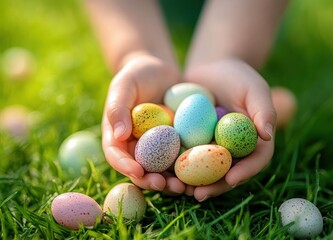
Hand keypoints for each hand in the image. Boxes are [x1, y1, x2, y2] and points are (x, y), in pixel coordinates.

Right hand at [102, 55, 185, 193]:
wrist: (160, 70)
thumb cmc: (137, 74)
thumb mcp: (123, 85)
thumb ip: (118, 108)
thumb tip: (120, 135)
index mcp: (118, 136)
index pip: (116, 155)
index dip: (125, 166)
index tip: (138, 172)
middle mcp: (136, 146)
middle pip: (140, 169)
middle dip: (151, 181)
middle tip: (164, 185)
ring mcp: (156, 147)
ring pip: (161, 170)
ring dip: (172, 181)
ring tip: (185, 187)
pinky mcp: (175, 144)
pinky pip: (180, 158)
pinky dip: (188, 168)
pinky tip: (201, 174)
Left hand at [184, 58, 276, 201]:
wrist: (211, 69)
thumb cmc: (237, 76)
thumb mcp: (255, 89)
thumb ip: (264, 110)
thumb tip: (267, 135)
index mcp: (253, 142)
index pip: (255, 161)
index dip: (245, 172)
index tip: (232, 179)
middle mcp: (233, 150)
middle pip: (227, 174)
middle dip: (214, 186)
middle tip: (199, 194)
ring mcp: (212, 148)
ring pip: (204, 171)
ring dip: (192, 183)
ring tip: (178, 189)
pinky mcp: (192, 143)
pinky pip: (185, 157)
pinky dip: (175, 166)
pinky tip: (163, 172)